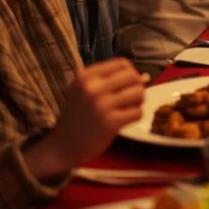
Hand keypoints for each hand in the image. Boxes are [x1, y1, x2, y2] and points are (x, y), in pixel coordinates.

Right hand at [30, 59, 144, 176]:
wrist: (62, 146)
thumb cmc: (77, 116)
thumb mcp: (85, 91)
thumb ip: (112, 81)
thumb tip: (145, 76)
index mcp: (85, 76)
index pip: (122, 63)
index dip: (130, 73)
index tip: (126, 84)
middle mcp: (92, 88)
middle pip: (132, 76)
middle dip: (137, 86)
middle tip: (129, 98)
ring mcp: (102, 105)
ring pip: (139, 92)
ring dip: (138, 101)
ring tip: (128, 108)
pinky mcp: (111, 122)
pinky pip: (138, 112)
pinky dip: (135, 116)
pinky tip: (124, 120)